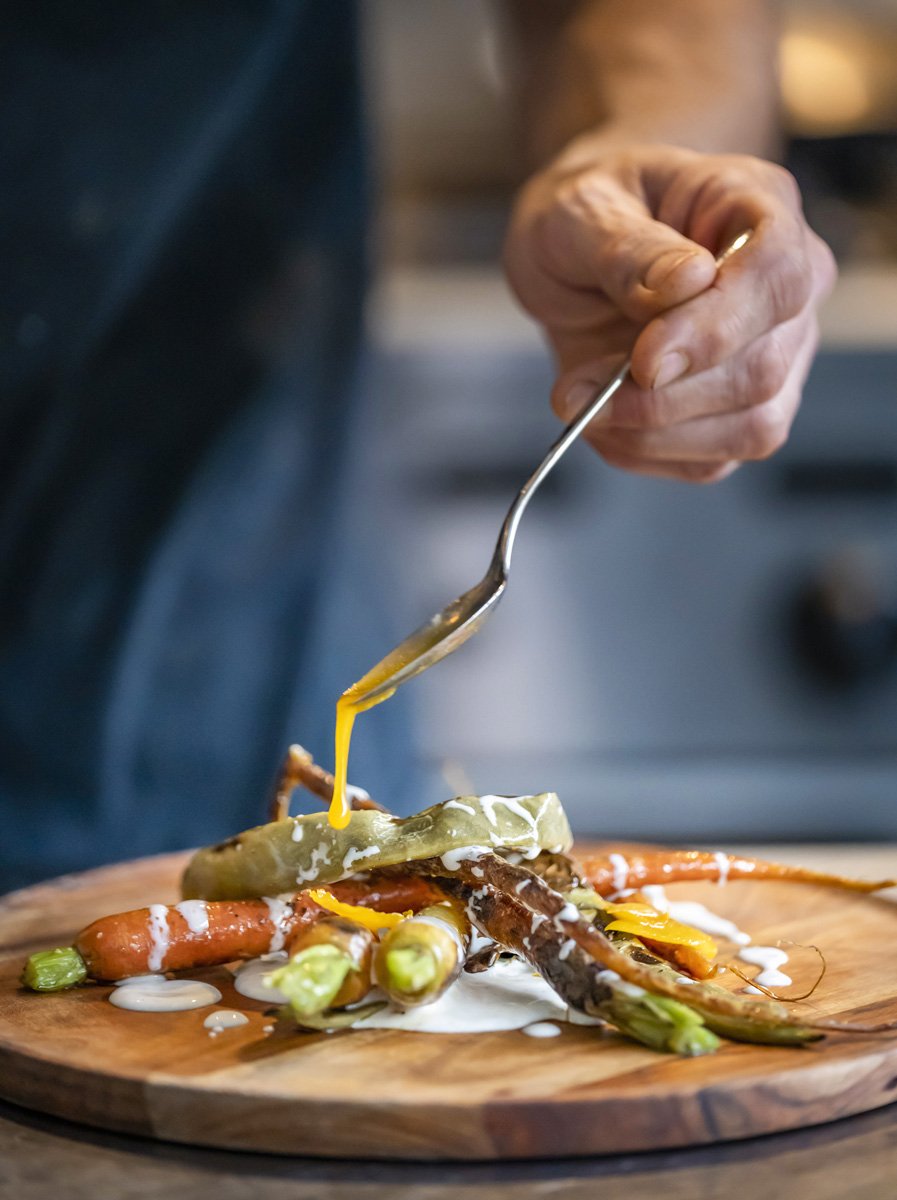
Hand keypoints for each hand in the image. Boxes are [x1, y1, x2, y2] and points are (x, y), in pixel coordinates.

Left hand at [504, 144, 835, 482]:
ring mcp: (777, 355)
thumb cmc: (586, 217)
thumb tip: (689, 282)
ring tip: (578, 399)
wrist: (573, 255)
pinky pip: (713, 461)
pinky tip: (603, 421)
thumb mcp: (580, 213)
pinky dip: (645, 452)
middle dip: (660, 398)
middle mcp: (788, 288)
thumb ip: (629, 249)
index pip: (779, 278)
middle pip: (762, 369)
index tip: (642, 360)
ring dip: (650, 433)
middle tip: (574, 388)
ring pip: (750, 428)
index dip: (715, 330)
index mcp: (761, 209)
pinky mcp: (744, 413)